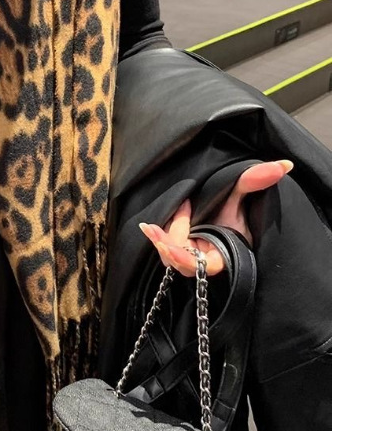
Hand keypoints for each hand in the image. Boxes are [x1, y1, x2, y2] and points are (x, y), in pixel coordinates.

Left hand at [139, 160, 292, 275]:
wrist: (220, 208)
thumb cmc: (233, 209)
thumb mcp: (240, 195)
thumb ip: (254, 181)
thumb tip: (284, 164)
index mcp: (223, 254)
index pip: (204, 266)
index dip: (186, 256)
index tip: (170, 243)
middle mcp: (205, 258)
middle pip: (182, 261)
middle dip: (168, 245)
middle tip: (154, 229)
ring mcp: (191, 255)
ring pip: (170, 255)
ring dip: (161, 240)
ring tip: (150, 226)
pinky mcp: (178, 249)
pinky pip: (165, 248)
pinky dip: (156, 238)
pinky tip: (146, 227)